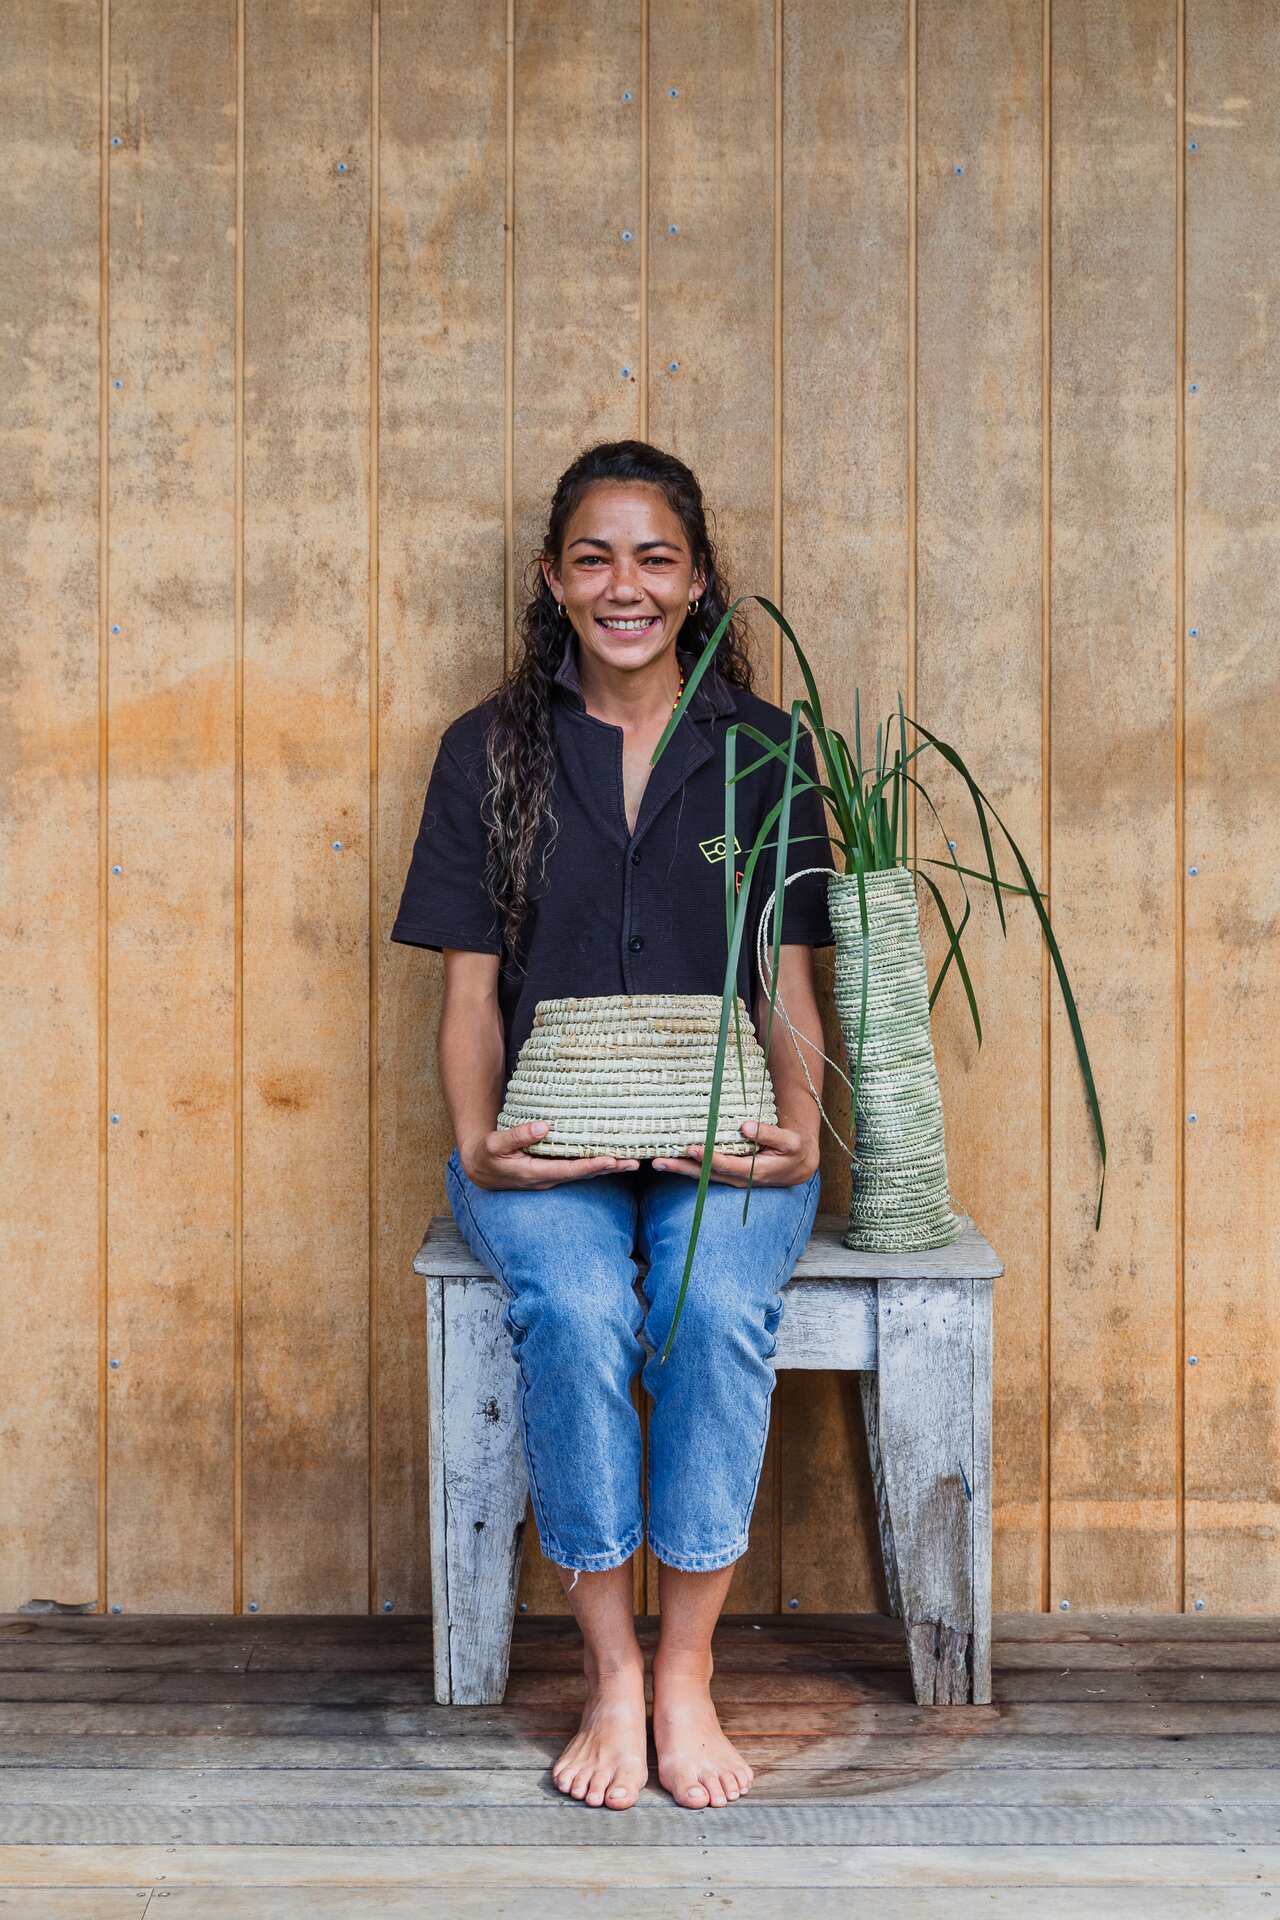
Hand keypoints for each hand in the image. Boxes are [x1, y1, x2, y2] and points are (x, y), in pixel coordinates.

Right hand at [461, 1120, 639, 1189]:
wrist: (480, 1169)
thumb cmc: (487, 1154)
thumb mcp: (496, 1144)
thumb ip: (518, 1136)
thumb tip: (543, 1127)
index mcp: (535, 1173)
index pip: (569, 1170)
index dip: (591, 1165)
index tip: (611, 1159)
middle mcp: (547, 1179)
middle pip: (583, 1174)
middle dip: (609, 1168)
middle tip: (634, 1163)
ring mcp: (551, 1177)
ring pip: (583, 1173)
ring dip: (607, 1168)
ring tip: (631, 1162)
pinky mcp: (552, 1172)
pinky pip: (577, 1169)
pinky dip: (595, 1164)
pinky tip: (610, 1158)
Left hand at [652, 1120, 817, 1186]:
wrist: (797, 1167)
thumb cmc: (793, 1151)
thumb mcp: (789, 1141)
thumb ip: (769, 1133)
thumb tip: (745, 1126)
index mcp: (753, 1171)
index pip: (725, 1165)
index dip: (708, 1157)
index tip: (691, 1148)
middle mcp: (738, 1179)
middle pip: (706, 1175)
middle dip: (682, 1168)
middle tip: (658, 1161)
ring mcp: (731, 1179)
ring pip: (702, 1176)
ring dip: (680, 1170)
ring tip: (657, 1163)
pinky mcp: (727, 1175)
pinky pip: (705, 1173)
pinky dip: (688, 1168)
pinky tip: (673, 1160)